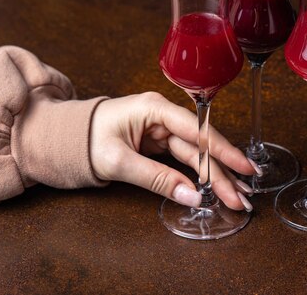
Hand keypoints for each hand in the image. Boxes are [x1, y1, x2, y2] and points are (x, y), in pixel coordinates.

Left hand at [89, 92, 254, 210]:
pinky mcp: (160, 143)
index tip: (243, 167)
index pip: (196, 130)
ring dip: (217, 176)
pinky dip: (202, 175)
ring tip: (237, 196)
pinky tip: (218, 186)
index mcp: (154, 109)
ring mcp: (162, 130)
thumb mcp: (118, 162)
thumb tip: (192, 196)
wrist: (63, 139)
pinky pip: (186, 160)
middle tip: (242, 196)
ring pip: (197, 155)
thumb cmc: (84, 141)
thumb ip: (156, 179)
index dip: (222, 150)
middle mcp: (163, 116)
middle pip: (200, 146)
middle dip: (223, 172)